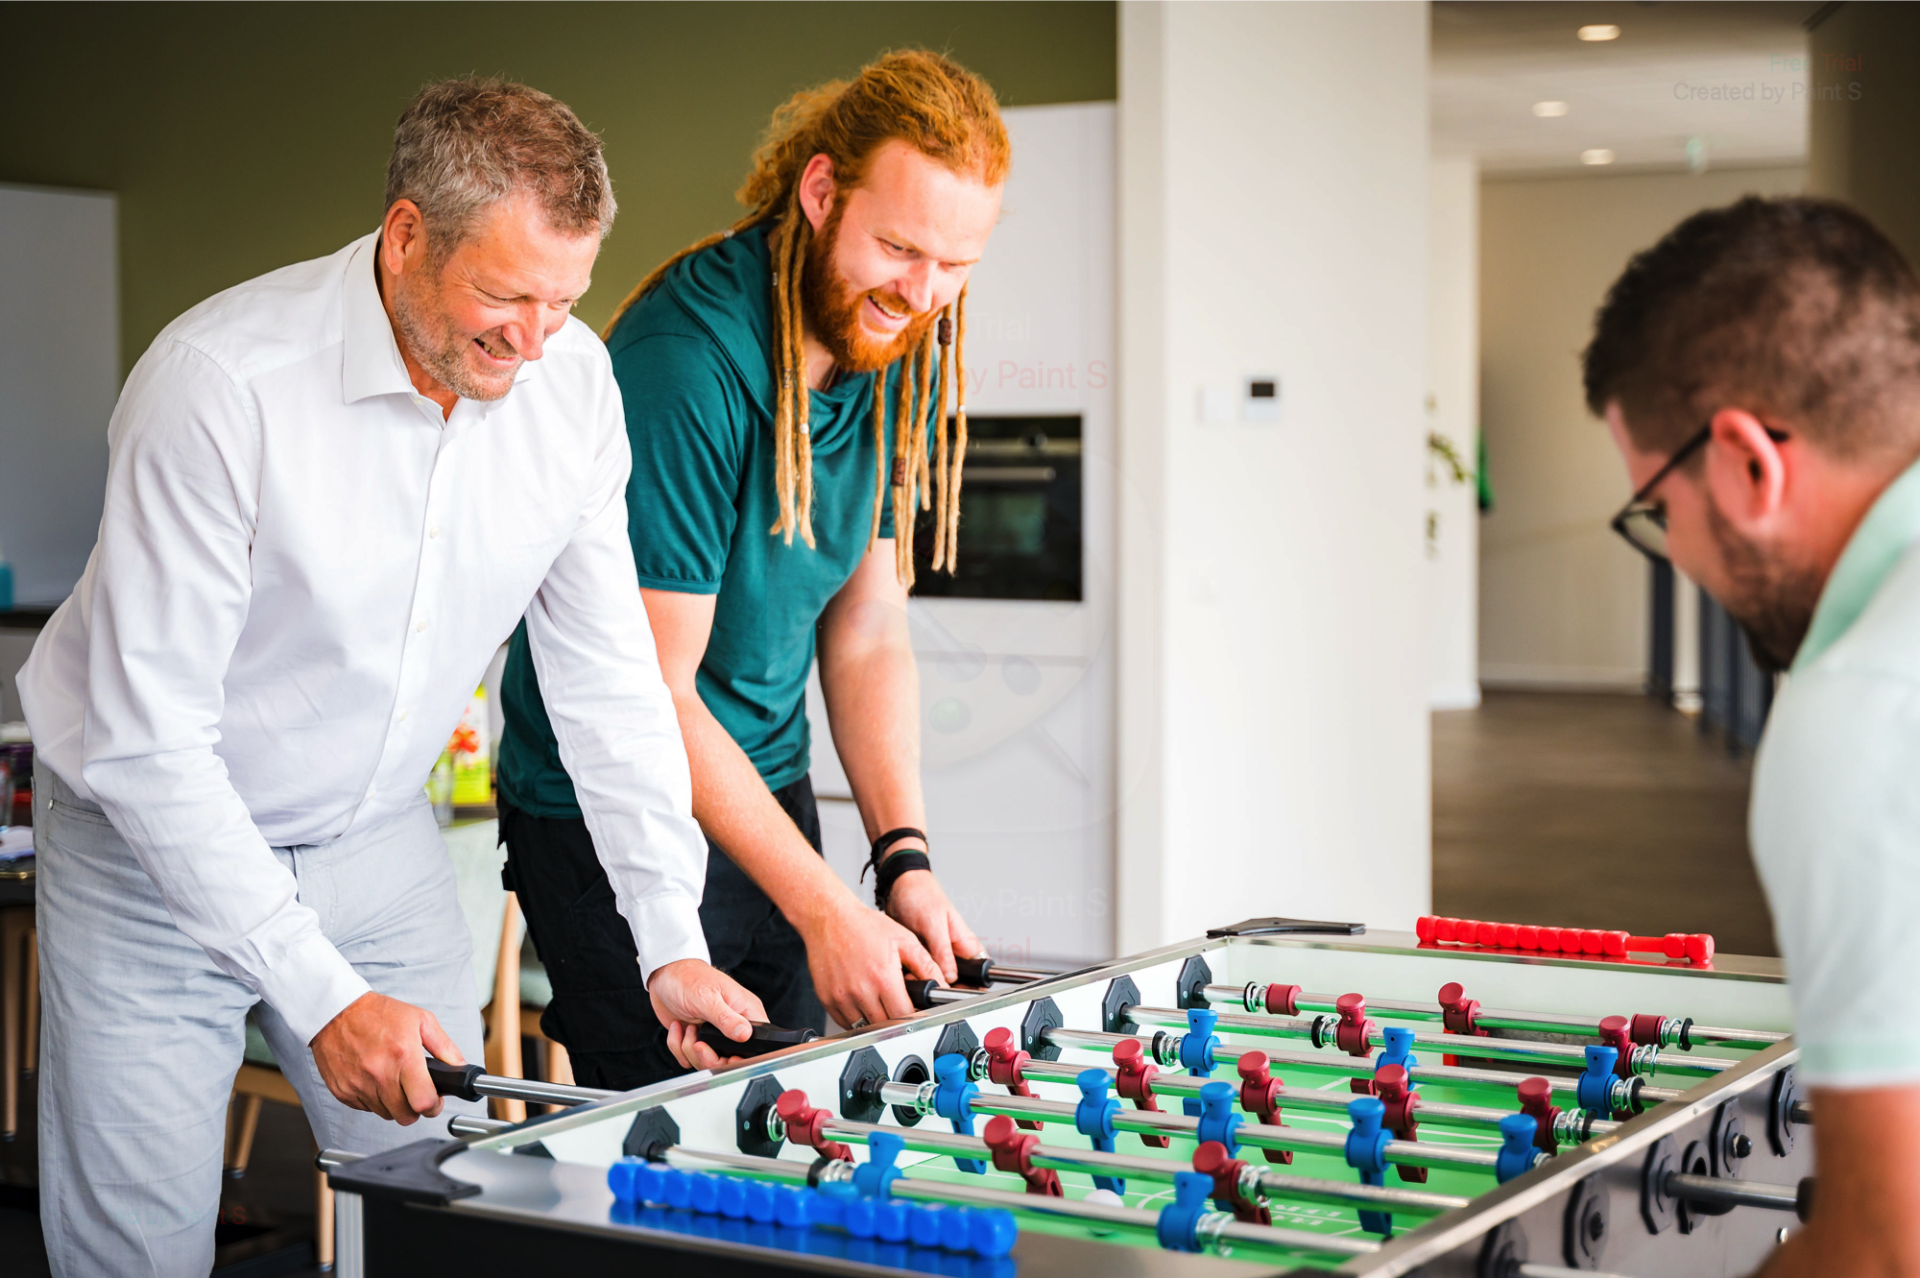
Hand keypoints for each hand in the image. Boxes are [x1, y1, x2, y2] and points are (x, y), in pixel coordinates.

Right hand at [310, 991, 461, 1124]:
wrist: (336, 1011)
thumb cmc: (377, 1013)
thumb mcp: (420, 1020)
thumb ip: (444, 1046)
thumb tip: (460, 1066)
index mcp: (403, 1056)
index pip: (423, 1103)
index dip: (433, 1107)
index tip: (434, 1101)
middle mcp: (379, 1074)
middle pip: (405, 1116)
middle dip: (415, 1108)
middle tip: (415, 1093)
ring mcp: (359, 1085)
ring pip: (385, 1114)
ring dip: (393, 1104)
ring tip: (393, 1082)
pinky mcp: (342, 1091)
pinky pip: (365, 1109)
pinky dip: (373, 1100)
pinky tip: (374, 1080)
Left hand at [648, 958, 768, 1071]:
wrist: (665, 975)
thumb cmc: (689, 977)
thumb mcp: (708, 998)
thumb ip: (727, 1018)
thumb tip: (746, 1034)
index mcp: (745, 1011)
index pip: (754, 1043)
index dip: (741, 1056)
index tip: (726, 1056)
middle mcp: (732, 1024)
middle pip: (730, 1060)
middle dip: (708, 1057)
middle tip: (697, 1043)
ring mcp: (714, 1034)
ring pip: (707, 1062)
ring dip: (690, 1049)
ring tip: (688, 1029)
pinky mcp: (697, 1038)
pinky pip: (689, 1058)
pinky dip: (679, 1047)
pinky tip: (679, 1029)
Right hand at [803, 894, 941, 1028]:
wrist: (829, 918)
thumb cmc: (864, 925)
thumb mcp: (904, 940)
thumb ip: (926, 965)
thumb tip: (941, 984)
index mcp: (883, 978)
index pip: (904, 1015)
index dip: (913, 1014)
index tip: (914, 1009)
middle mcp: (861, 991)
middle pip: (885, 1025)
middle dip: (895, 1019)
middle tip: (897, 1005)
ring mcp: (842, 997)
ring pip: (864, 1026)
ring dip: (875, 1020)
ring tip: (878, 1002)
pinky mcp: (828, 999)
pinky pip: (844, 1022)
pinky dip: (856, 1018)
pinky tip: (862, 1002)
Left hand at [884, 868, 983, 984]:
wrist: (898, 886)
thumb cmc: (922, 895)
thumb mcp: (933, 924)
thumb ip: (943, 952)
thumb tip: (951, 977)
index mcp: (966, 943)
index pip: (979, 972)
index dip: (973, 987)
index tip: (958, 994)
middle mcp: (954, 951)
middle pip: (959, 981)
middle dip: (944, 987)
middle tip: (929, 986)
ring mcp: (938, 955)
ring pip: (938, 979)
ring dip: (926, 982)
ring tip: (912, 977)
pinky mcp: (922, 956)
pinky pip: (922, 973)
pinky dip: (914, 976)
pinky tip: (904, 974)